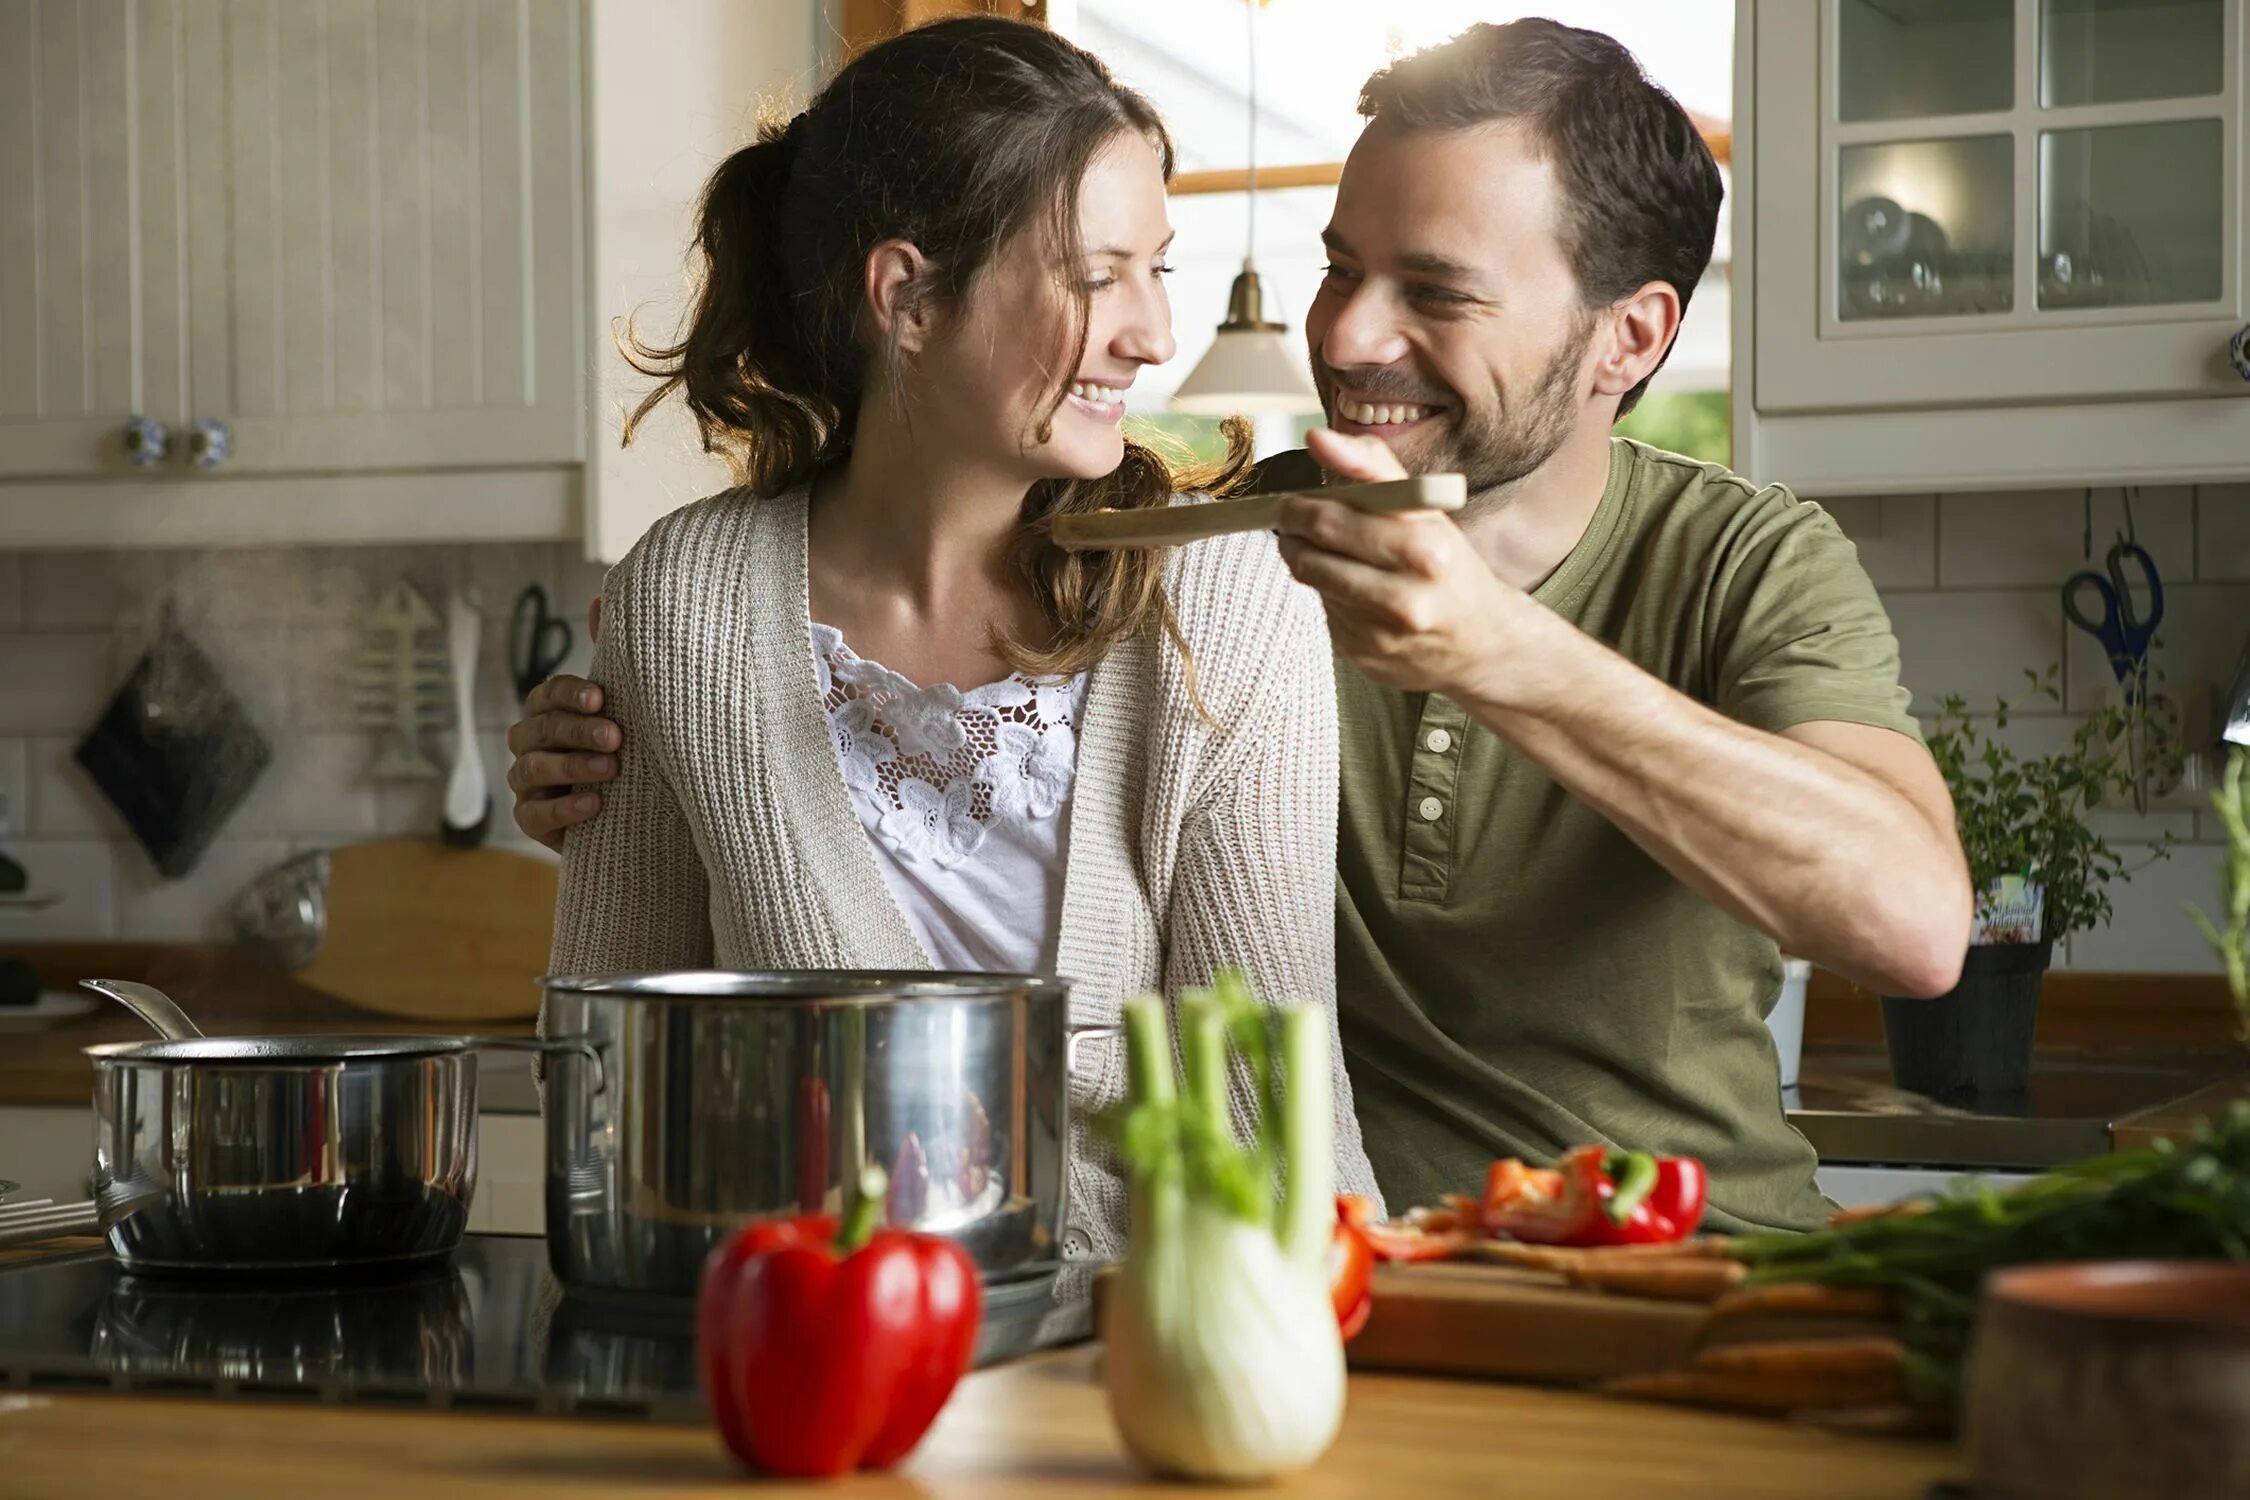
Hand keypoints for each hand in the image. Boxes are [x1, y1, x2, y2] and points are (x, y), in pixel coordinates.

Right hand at [506, 600, 618, 850]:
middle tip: (616, 736)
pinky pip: (534, 816)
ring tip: (611, 769)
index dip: (568, 694)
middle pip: (540, 729)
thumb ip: (612, 657)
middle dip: (576, 731)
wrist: (638, 809)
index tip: (601, 698)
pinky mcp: (533, 821)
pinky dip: (563, 810)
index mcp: (549, 711)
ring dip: (571, 767)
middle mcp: (531, 744)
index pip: (546, 694)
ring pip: (531, 770)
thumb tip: (603, 596)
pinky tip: (596, 805)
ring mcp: (528, 784)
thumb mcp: (625, 705)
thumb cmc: (626, 747)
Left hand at [1274, 428, 1528, 699]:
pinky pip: (1326, 615)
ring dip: (1309, 564)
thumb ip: (1372, 467)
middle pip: (1314, 557)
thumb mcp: (1427, 510)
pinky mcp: (1365, 657)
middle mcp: (1407, 597)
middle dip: (1293, 536)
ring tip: (1329, 555)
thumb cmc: (1449, 565)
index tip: (1290, 502)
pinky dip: (1331, 598)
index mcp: (1426, 551)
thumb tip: (1317, 438)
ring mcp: (1383, 634)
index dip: (1299, 509)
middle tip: (1292, 525)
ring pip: (1316, 585)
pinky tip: (1356, 594)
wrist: (1483, 643)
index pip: (1334, 521)